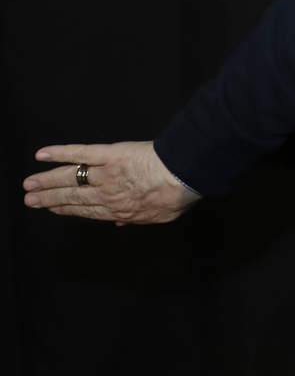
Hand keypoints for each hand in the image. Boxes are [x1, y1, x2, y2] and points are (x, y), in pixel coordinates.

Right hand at [22, 140, 199, 224]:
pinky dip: (61, 153)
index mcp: (119, 210)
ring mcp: (107, 174)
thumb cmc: (177, 195)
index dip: (67, 209)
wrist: (185, 175)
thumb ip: (135, 217)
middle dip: (49, 198)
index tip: (52, 208)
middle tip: (29, 199)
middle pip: (73, 197)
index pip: (87, 210)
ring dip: (47, 180)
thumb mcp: (158, 216)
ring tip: (29, 183)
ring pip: (71, 178)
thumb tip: (120, 222)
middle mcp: (107, 195)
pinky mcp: (110, 154)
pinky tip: (42, 154)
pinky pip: (81, 153)